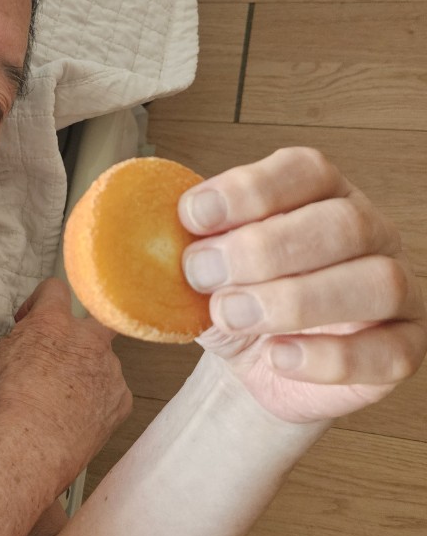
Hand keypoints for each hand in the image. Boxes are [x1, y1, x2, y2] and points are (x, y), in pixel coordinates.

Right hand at [0, 278, 131, 496]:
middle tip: (64, 352)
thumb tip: (27, 337)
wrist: (31, 442)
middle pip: (97, 318)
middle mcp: (89, 339)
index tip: (32, 318)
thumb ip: (20, 337)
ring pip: (104, 361)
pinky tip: (78, 416)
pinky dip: (99, 400)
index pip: (55, 288)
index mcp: (54, 322)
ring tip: (64, 399)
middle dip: (84, 330)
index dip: (41, 300)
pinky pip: (113, 392)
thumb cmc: (9, 401)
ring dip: (88, 372)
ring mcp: (110, 369)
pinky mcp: (122, 399)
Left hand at [179, 147, 425, 422]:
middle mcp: (368, 231)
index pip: (305, 170)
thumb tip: (136, 228)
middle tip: (201, 275)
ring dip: (295, 301)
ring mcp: (396, 289)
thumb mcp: (202, 265)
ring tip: (231, 316)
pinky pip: (389, 351)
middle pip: (341, 224)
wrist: (257, 365)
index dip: (250, 190)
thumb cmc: (235, 299)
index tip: (191, 216)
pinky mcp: (404, 346)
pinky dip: (329, 357)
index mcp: (320, 193)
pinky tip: (278, 357)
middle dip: (263, 250)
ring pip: (376, 283)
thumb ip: (183, 241)